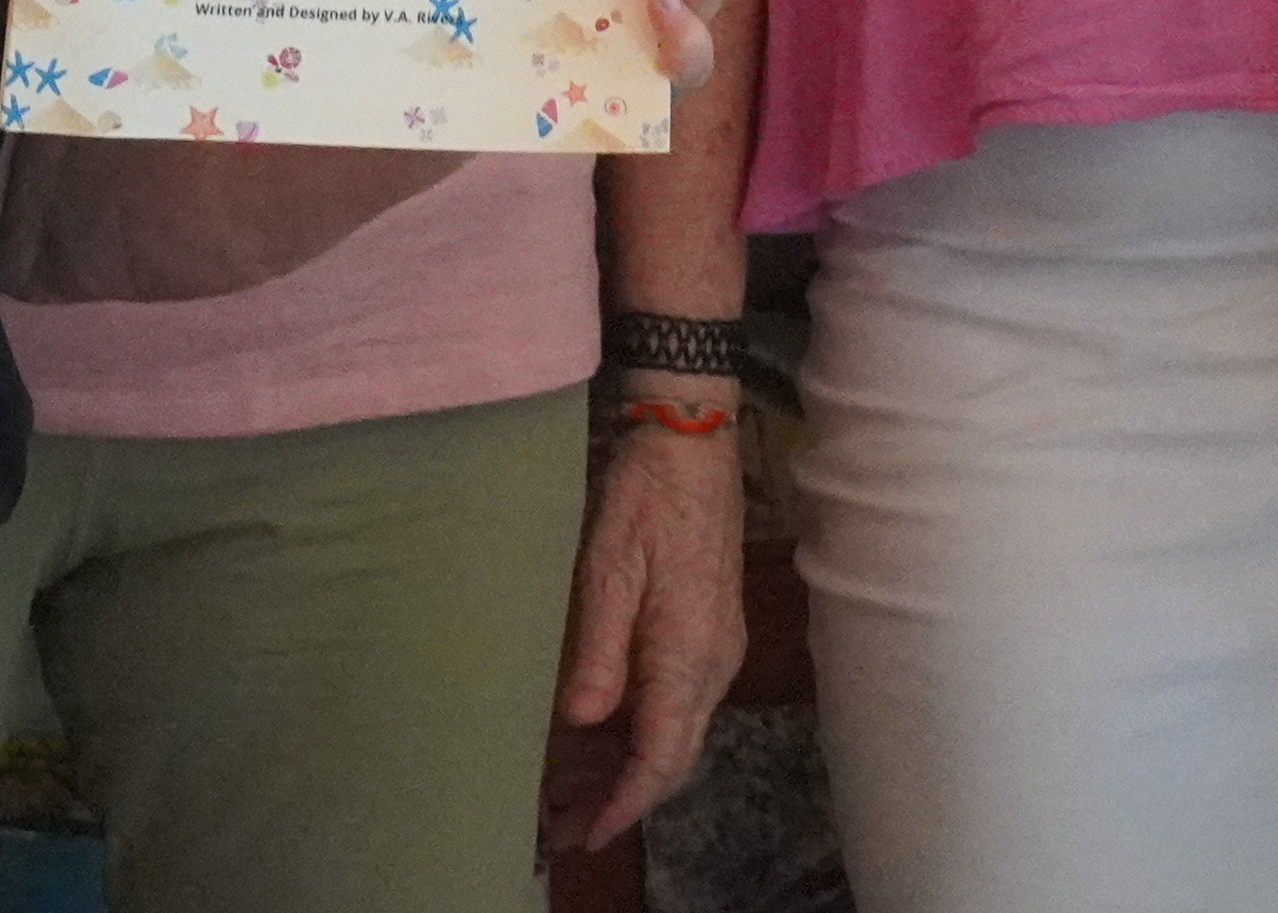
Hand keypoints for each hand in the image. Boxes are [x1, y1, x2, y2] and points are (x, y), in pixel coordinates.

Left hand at [543, 410, 742, 852]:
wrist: (692, 440)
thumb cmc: (646, 495)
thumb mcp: (609, 566)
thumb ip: (599, 650)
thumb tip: (582, 721)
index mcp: (689, 655)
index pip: (660, 756)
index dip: (624, 803)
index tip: (586, 837)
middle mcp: (712, 663)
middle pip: (669, 755)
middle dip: (619, 798)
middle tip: (562, 829)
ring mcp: (715, 648)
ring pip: (672, 732)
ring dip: (625, 767)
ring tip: (567, 794)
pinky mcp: (707, 631)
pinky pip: (675, 702)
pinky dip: (637, 730)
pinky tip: (596, 735)